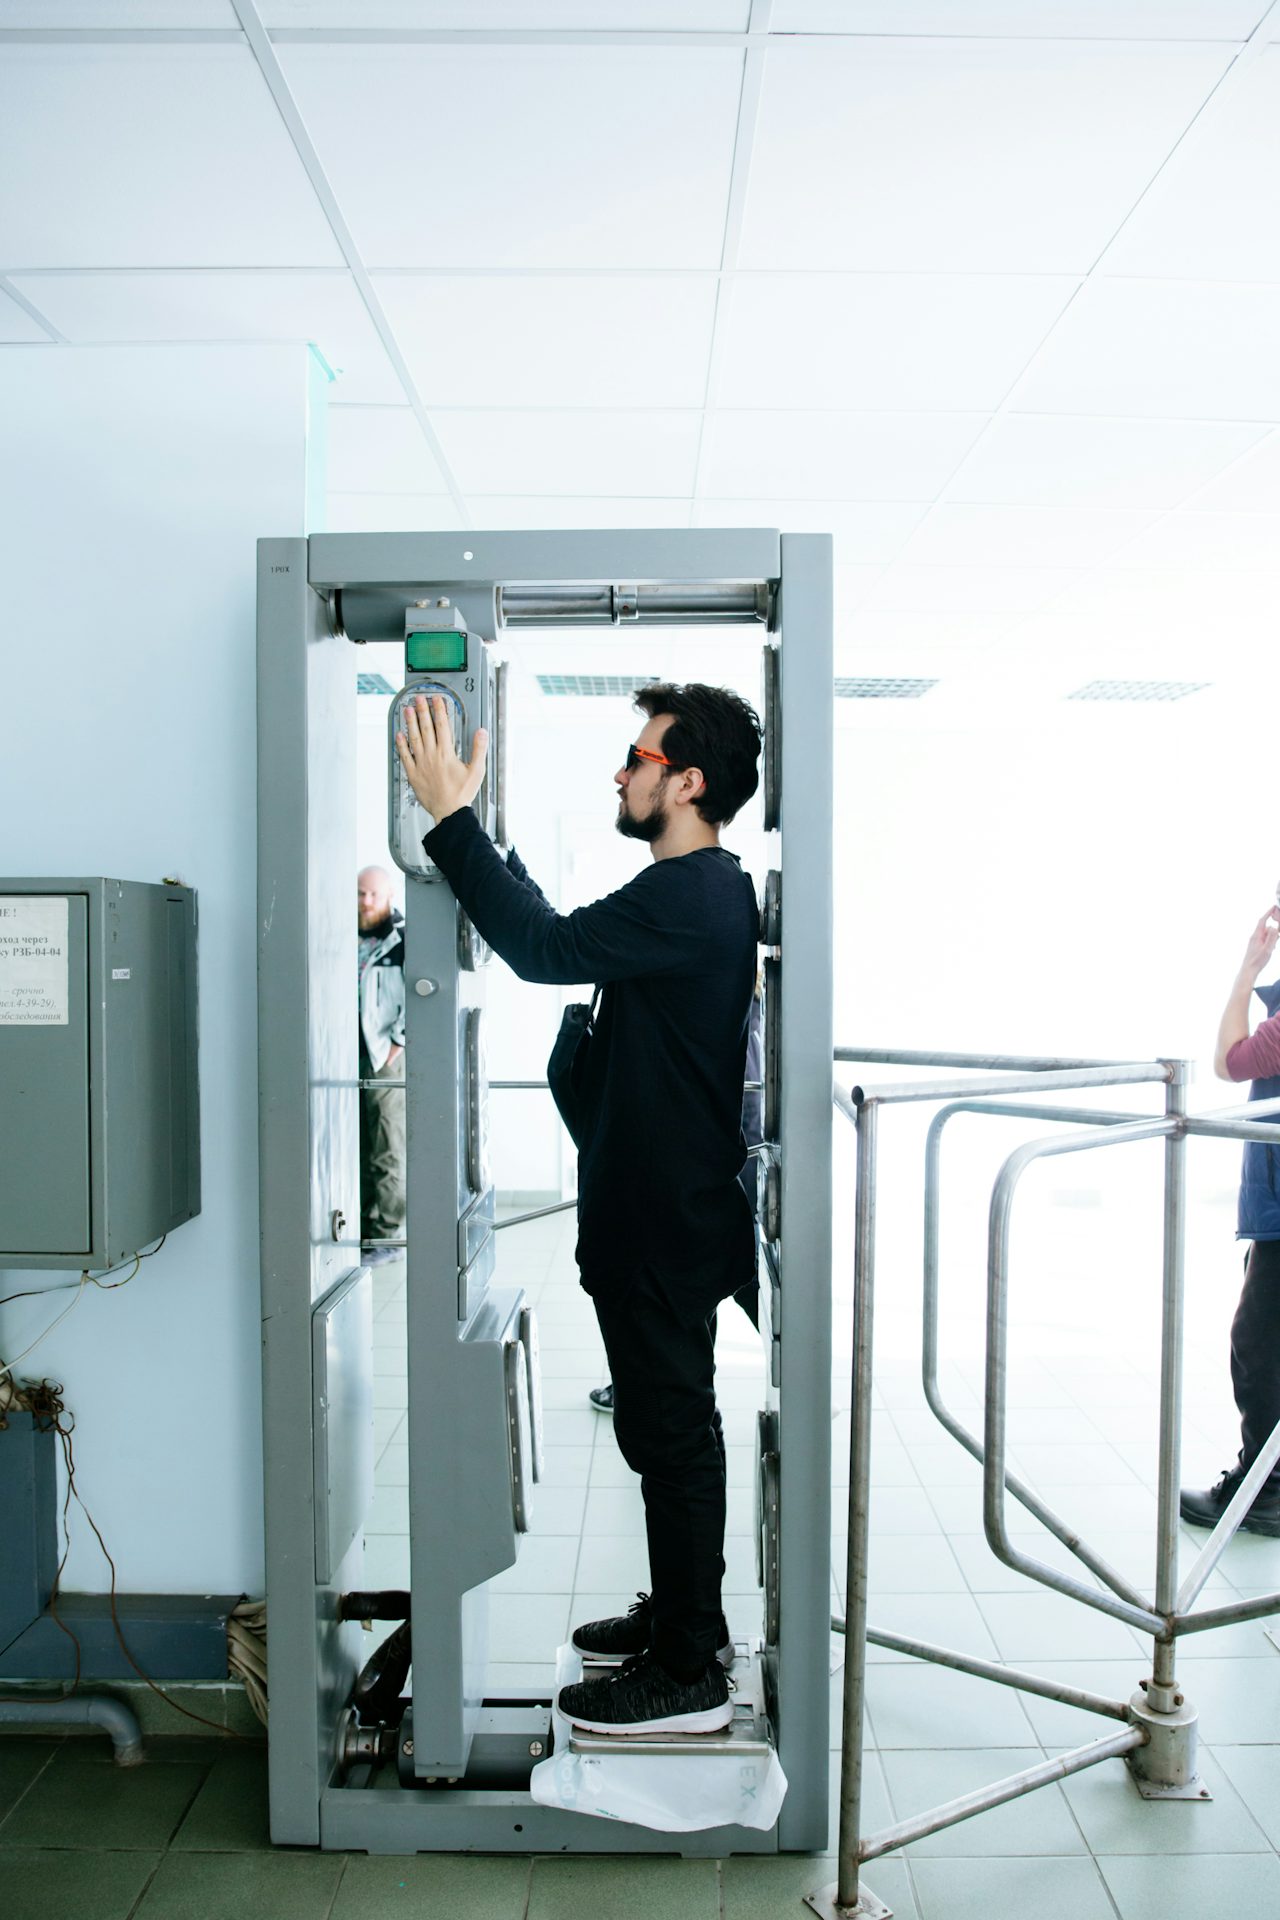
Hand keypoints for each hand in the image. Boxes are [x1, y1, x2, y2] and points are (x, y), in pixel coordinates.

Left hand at [395, 695, 487, 824]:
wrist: (449, 812)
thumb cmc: (462, 794)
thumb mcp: (476, 771)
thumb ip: (479, 749)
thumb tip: (481, 732)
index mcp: (446, 753)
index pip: (442, 726)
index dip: (439, 710)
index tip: (437, 699)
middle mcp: (432, 755)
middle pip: (426, 728)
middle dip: (422, 711)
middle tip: (419, 698)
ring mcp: (421, 764)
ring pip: (414, 738)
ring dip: (410, 723)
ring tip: (407, 710)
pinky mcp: (413, 774)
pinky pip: (405, 756)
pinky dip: (401, 745)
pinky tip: (399, 735)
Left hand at [1239, 908, 1279, 981]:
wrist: (1248, 970)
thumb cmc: (1257, 961)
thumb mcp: (1267, 949)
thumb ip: (1272, 938)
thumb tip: (1274, 927)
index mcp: (1256, 935)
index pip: (1262, 920)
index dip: (1268, 913)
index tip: (1273, 907)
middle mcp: (1255, 937)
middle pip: (1266, 927)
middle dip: (1274, 929)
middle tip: (1277, 937)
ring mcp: (1255, 941)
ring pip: (1266, 934)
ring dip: (1272, 937)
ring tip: (1273, 947)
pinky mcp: (1256, 946)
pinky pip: (1265, 940)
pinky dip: (1270, 942)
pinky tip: (1271, 949)